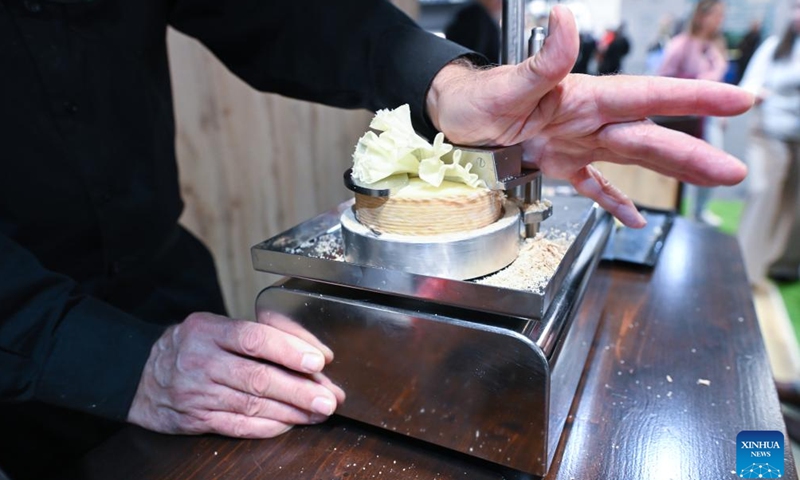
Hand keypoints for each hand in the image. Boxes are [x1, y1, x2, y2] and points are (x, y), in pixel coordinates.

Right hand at [128, 311, 344, 437]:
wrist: (139, 376)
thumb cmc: (189, 347)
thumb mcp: (213, 326)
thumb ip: (255, 334)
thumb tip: (309, 352)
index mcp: (208, 330)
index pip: (253, 338)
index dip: (289, 349)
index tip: (318, 360)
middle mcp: (201, 361)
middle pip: (257, 377)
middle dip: (300, 389)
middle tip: (330, 397)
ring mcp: (198, 393)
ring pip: (252, 405)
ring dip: (292, 411)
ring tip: (319, 411)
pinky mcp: (197, 420)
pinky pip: (239, 426)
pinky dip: (269, 426)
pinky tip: (291, 423)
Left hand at [426, 5, 752, 227]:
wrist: (453, 120)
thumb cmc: (476, 98)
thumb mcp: (507, 84)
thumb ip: (543, 60)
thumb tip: (563, 18)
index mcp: (584, 98)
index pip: (648, 96)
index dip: (693, 98)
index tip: (734, 100)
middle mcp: (589, 121)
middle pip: (650, 137)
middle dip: (693, 153)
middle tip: (732, 171)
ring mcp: (577, 144)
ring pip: (633, 159)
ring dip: (672, 173)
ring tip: (711, 183)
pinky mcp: (559, 164)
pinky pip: (594, 184)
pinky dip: (614, 201)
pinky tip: (634, 218)